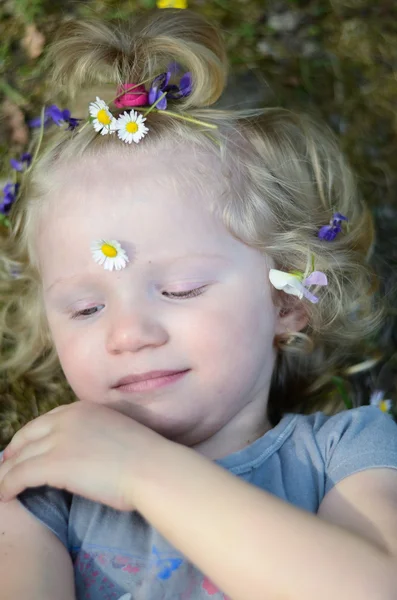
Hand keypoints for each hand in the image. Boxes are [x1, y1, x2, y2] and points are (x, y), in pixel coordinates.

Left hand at [0, 401, 164, 510]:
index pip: (48, 420)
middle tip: (7, 465)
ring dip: (7, 472)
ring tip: (2, 484)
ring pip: (20, 457)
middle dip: (15, 451)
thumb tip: (91, 448)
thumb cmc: (147, 456)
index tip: (27, 448)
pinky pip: (19, 475)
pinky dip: (7, 486)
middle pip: (29, 434)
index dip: (33, 435)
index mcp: (84, 408)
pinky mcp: (52, 464)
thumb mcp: (119, 430)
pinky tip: (5, 495)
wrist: (152, 468)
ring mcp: (59, 439)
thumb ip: (98, 432)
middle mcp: (67, 418)